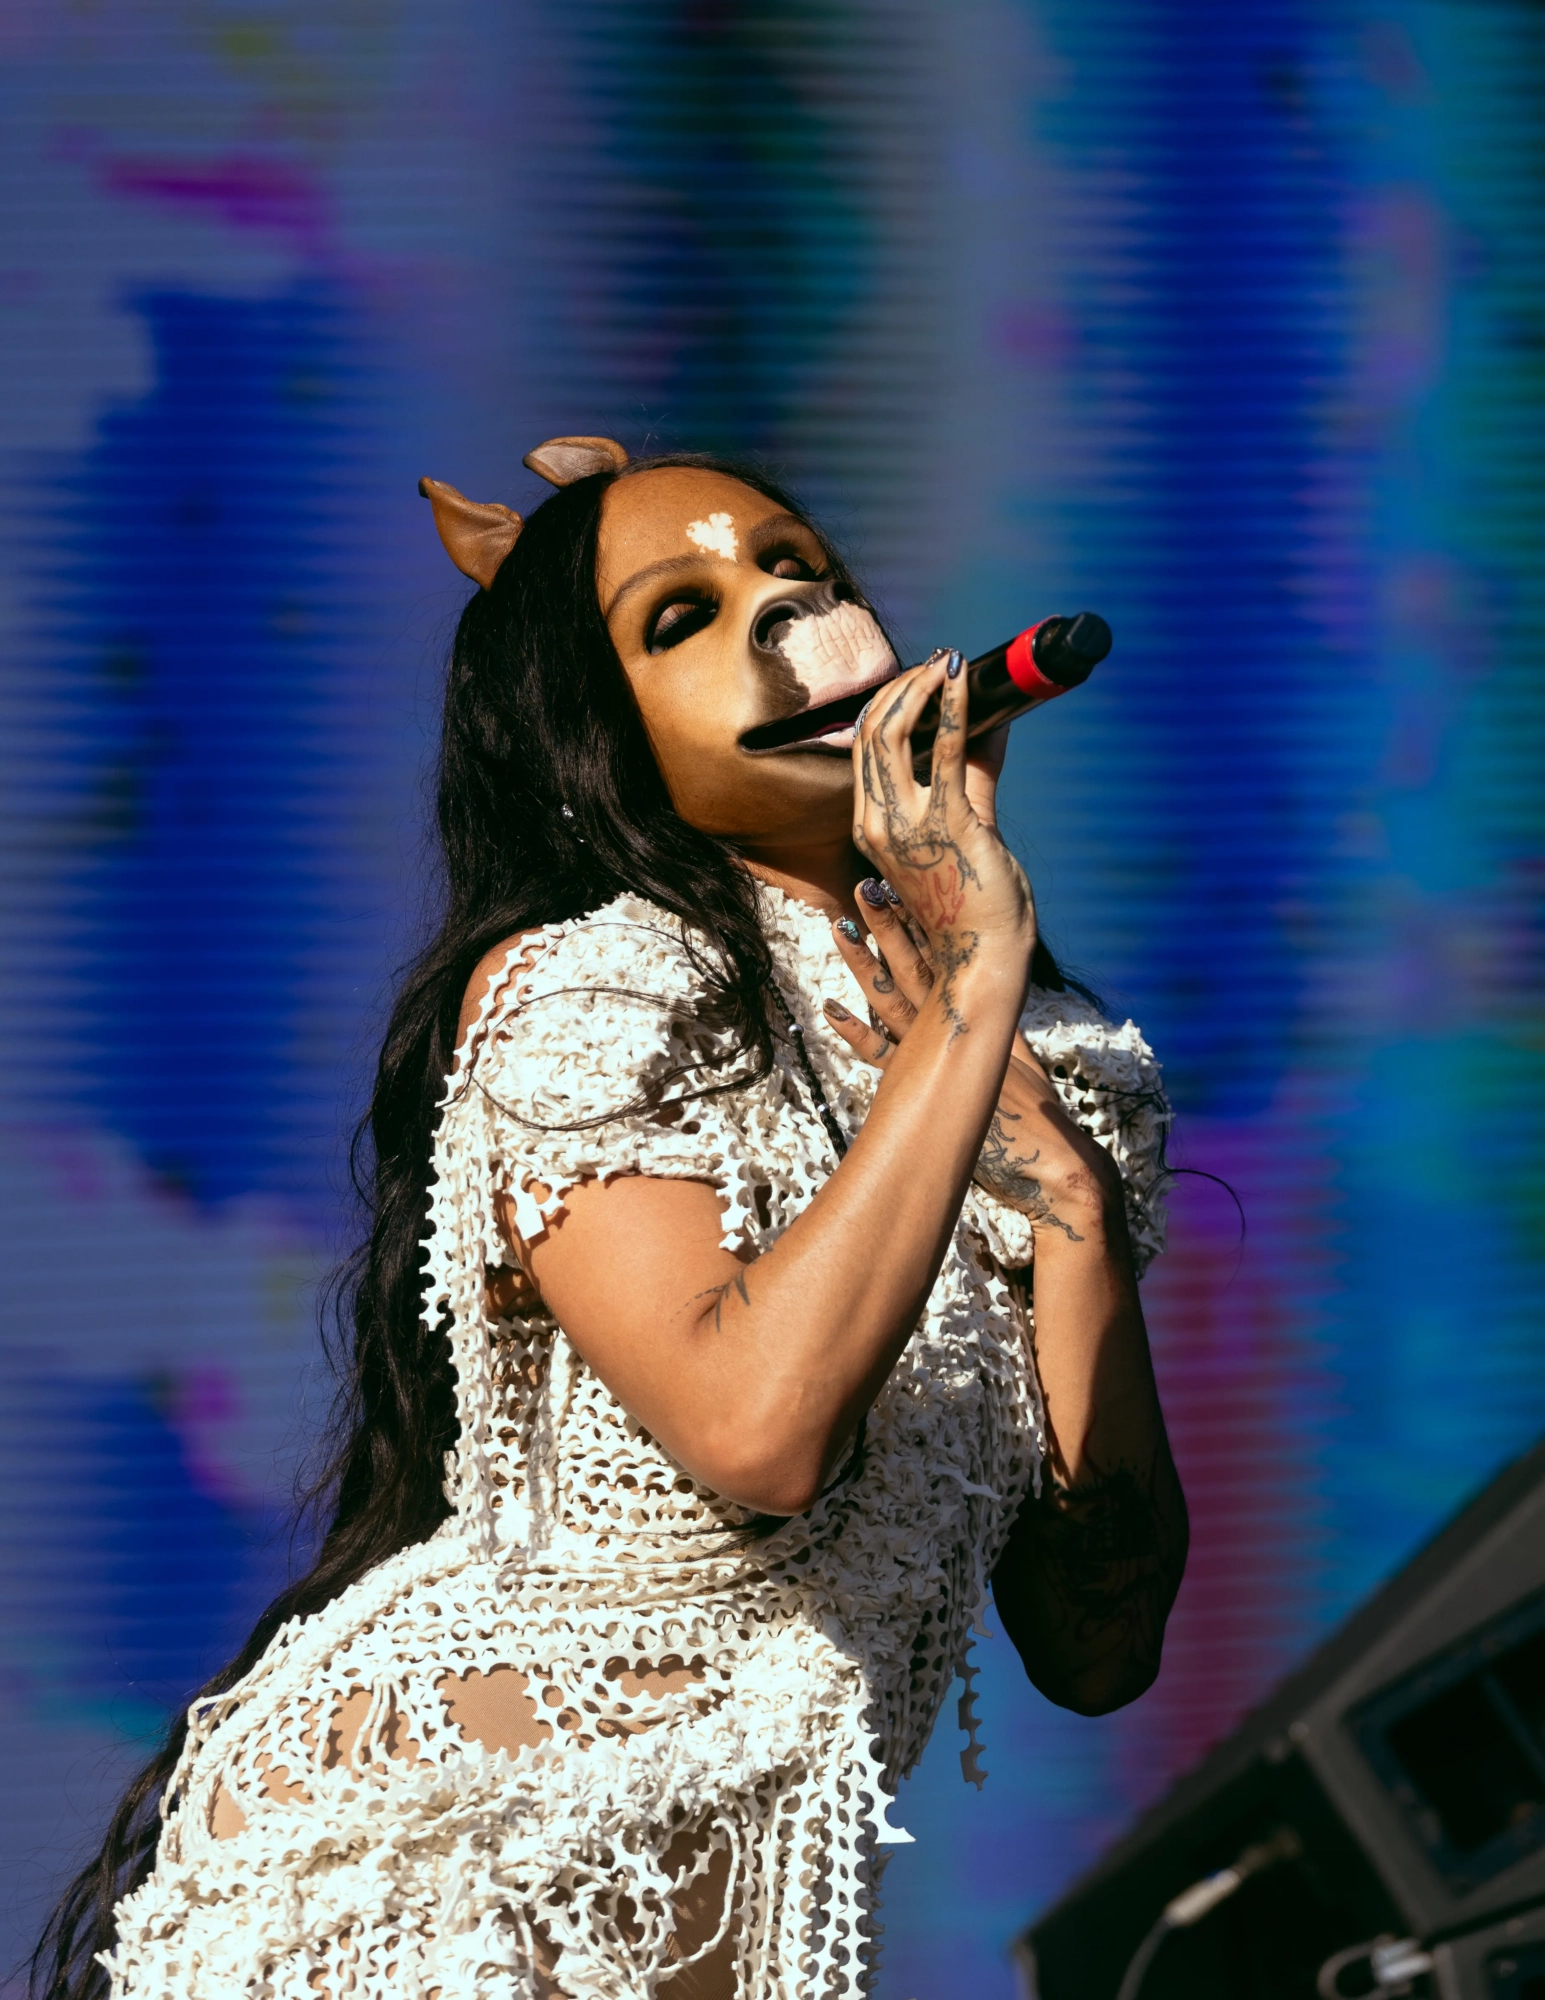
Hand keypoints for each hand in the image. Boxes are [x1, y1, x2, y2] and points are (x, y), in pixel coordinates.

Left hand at [824, 879, 1121, 1234]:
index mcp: (985, 1012)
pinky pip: (881, 1055)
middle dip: (891, 924)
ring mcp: (938, 1056)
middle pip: (918, 965)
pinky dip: (854, 1031)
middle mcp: (959, 1027)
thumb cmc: (1041, 1116)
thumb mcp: (1024, 1061)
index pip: (950, 954)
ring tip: (840, 926)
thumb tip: (997, 1004)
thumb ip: (1005, 1031)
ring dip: (865, 963)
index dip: (925, 919)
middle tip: (867, 884)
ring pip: (893, 999)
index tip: (907, 882)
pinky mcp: (922, 1089)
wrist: (1052, 1160)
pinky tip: (829, 1007)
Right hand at [850, 649, 1033, 1027]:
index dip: (887, 705)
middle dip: (901, 688)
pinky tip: (964, 679)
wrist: (983, 962)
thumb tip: (990, 723)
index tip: (919, 679)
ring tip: (946, 665)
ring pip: (891, 734)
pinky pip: (944, 751)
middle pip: (869, 734)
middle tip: (935, 664)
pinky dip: (953, 707)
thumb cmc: (974, 908)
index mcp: (871, 830)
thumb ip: (972, 777)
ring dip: (921, 689)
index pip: (863, 750)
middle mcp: (878, 825)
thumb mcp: (963, 835)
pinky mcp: (948, 824)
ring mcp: (907, 826)